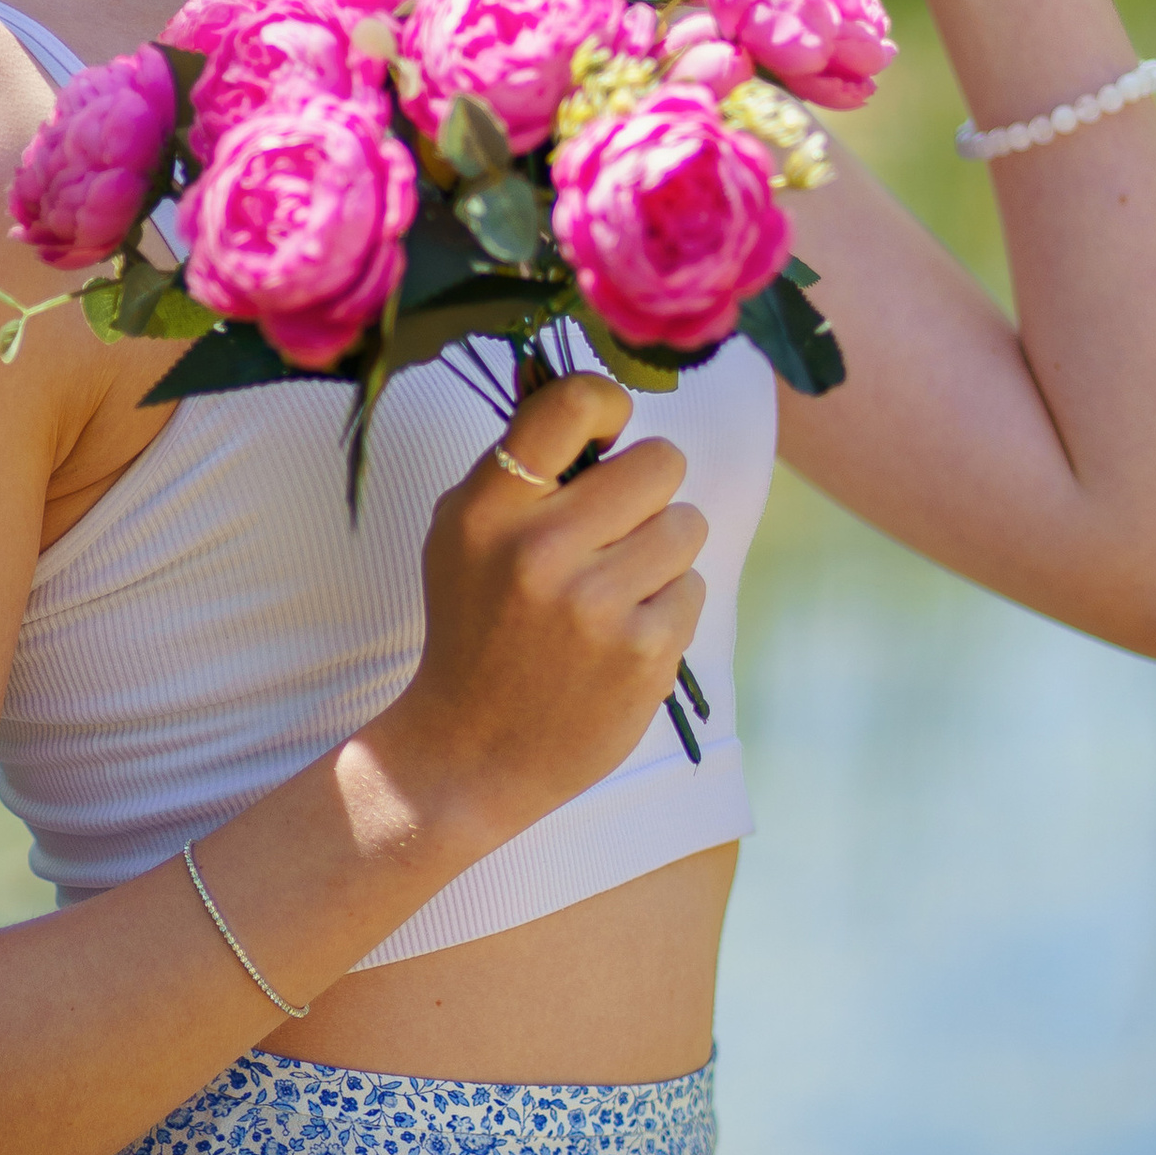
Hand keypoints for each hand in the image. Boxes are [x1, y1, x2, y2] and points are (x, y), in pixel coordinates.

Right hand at [372, 369, 707, 839]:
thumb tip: (598, 404)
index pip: (572, 404)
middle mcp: (541, 550)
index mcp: (488, 510)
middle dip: (649, 490)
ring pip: (686, 524)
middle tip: (617, 527)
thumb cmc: (476, 625)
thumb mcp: (463, 535)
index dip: (608, 405)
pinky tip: (621, 635)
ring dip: (662, 551)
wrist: (473, 750)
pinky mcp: (644, 652)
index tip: (608, 432)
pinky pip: (692, 588)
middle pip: (660, 462)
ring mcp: (596, 604)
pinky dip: (666, 607)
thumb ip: (521, 468)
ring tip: (615, 588)